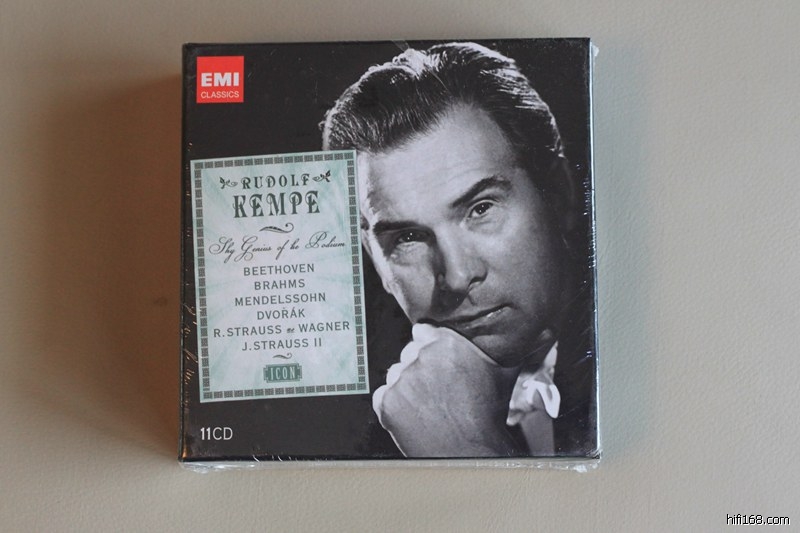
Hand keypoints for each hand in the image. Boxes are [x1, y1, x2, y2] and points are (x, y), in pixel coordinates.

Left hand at [372, 323, 521, 456]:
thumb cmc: (488, 412)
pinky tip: (416, 415)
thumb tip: (543, 330)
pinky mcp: (387, 401)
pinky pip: (384, 395)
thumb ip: (512, 346)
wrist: (470, 452)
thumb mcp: (503, 372)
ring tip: (429, 404)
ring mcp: (401, 379)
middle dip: (420, 367)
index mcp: (446, 342)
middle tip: (438, 389)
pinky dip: (395, 404)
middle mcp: (421, 356)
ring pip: (397, 373)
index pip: (423, 331)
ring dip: (407, 385)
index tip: (439, 363)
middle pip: (409, 353)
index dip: (431, 347)